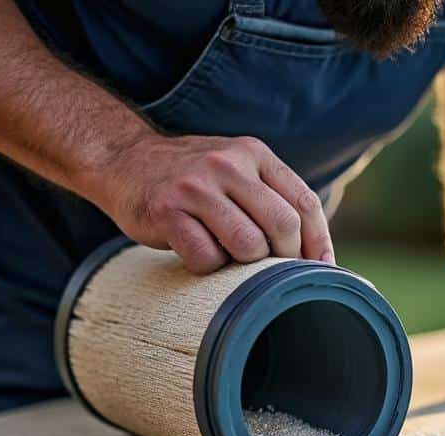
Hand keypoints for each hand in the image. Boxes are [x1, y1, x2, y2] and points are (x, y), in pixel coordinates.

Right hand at [89, 133, 333, 273]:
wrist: (124, 160)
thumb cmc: (193, 180)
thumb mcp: (237, 168)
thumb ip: (273, 196)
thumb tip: (318, 254)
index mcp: (254, 154)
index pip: (305, 203)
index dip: (318, 244)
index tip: (320, 271)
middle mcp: (228, 164)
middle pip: (282, 226)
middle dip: (284, 258)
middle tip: (269, 270)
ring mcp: (196, 187)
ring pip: (248, 245)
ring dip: (244, 264)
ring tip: (228, 256)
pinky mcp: (166, 211)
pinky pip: (206, 257)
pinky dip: (208, 266)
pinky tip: (198, 252)